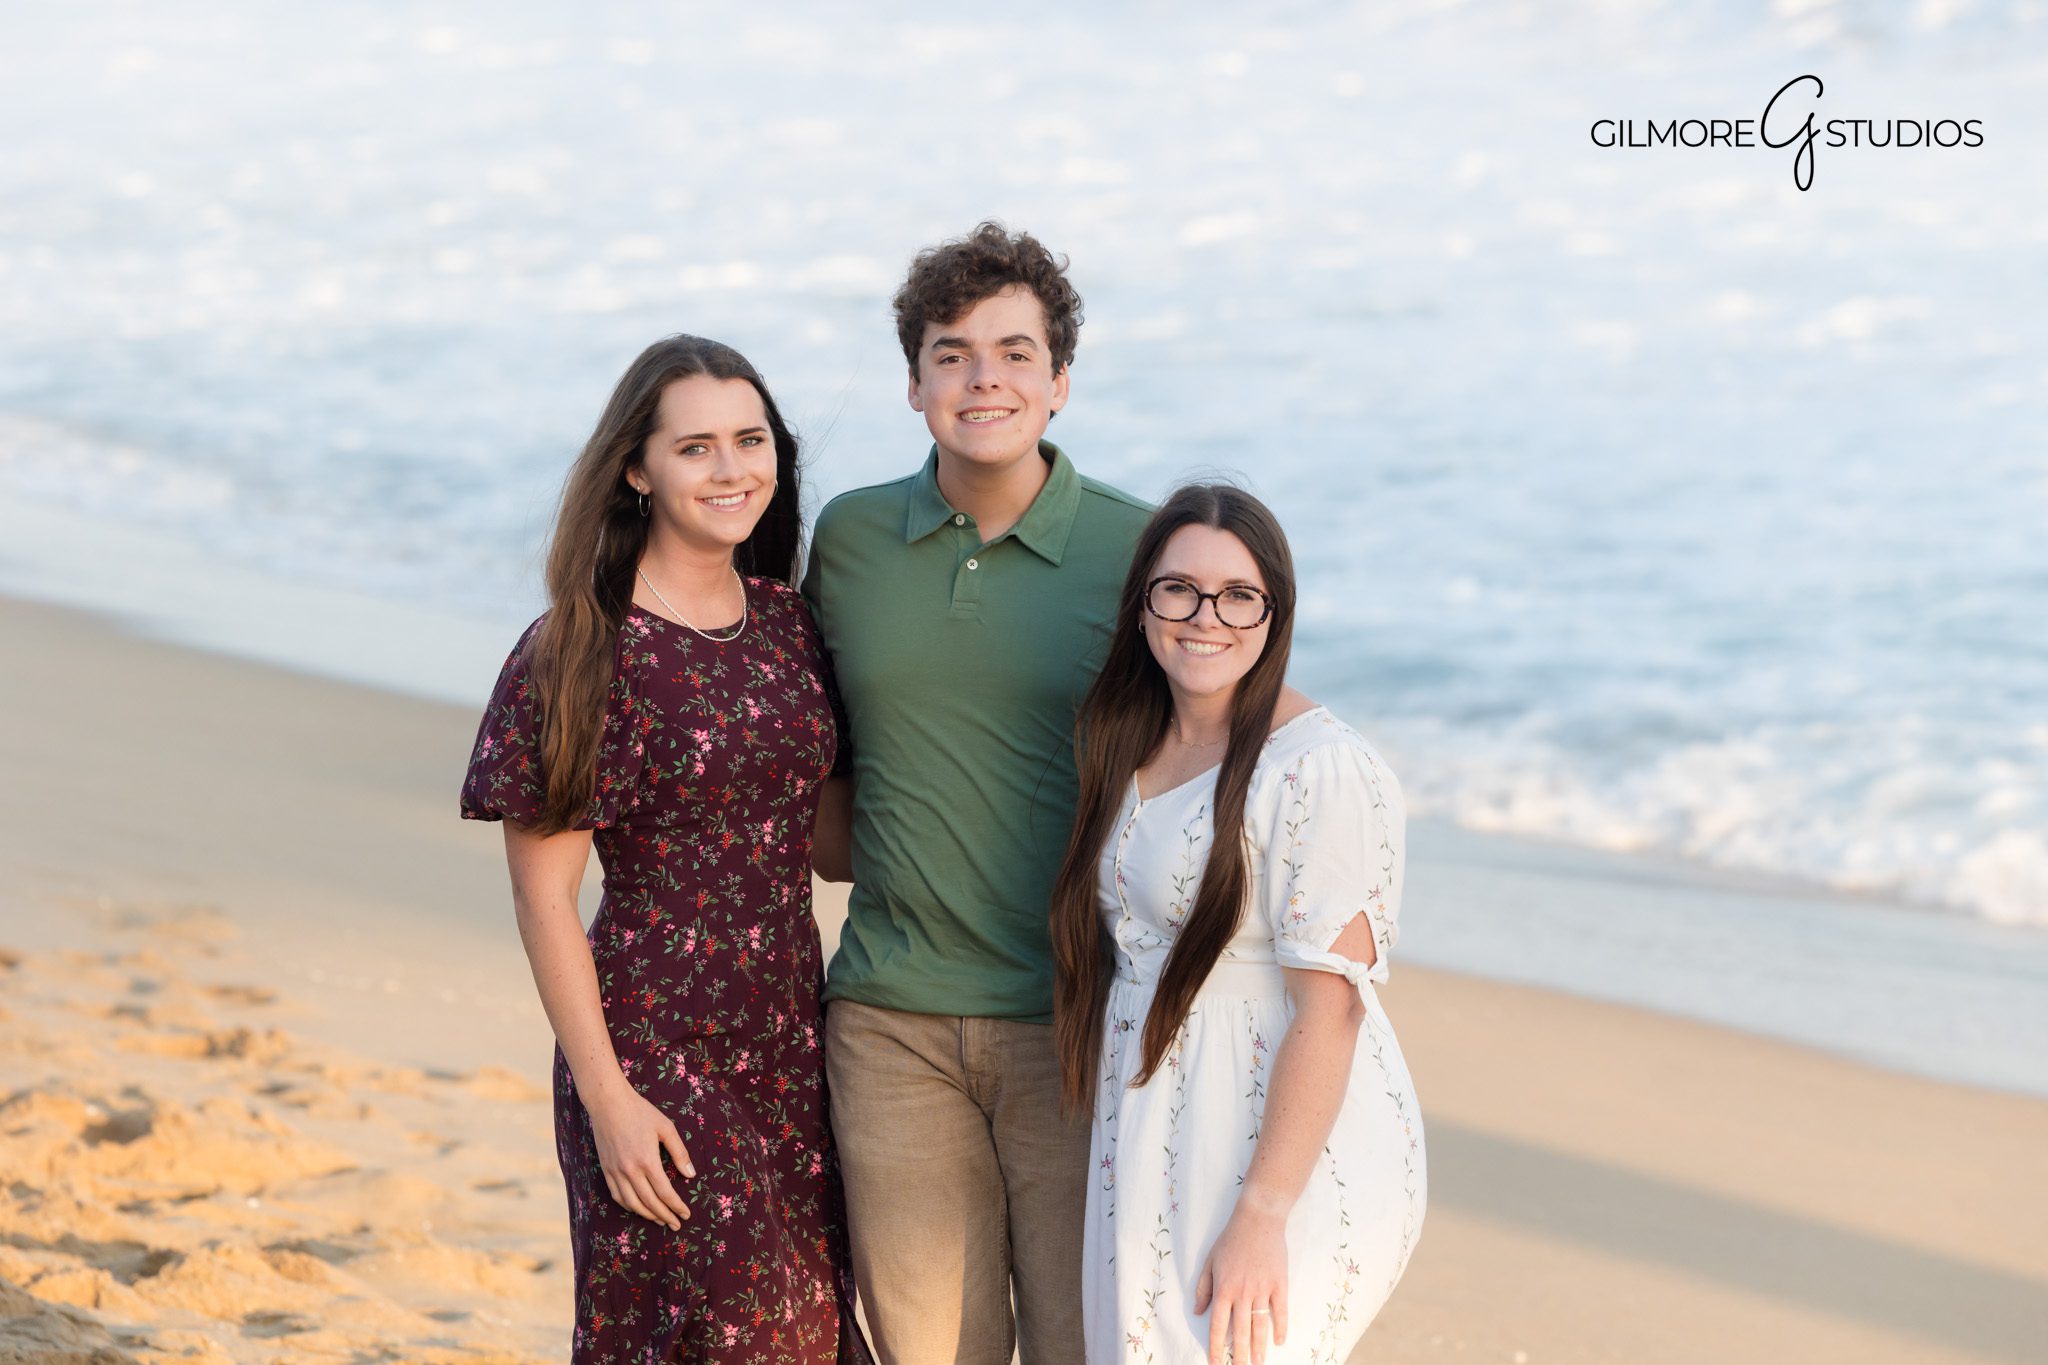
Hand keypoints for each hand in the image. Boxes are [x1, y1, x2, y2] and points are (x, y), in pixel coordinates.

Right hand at [585, 1080, 693, 1229]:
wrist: (608, 1104)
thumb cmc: (640, 1112)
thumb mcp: (666, 1128)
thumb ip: (679, 1152)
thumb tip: (691, 1175)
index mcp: (647, 1160)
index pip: (665, 1192)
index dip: (676, 1206)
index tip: (686, 1214)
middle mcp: (630, 1171)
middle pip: (650, 1203)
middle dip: (665, 1216)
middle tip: (676, 1224)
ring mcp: (615, 1172)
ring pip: (632, 1204)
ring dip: (648, 1215)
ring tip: (660, 1220)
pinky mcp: (606, 1170)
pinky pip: (617, 1196)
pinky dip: (629, 1206)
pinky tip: (639, 1208)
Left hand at [1194, 1203, 1288, 1364]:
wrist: (1259, 1219)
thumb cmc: (1231, 1239)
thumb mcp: (1210, 1261)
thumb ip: (1203, 1288)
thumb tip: (1198, 1312)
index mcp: (1224, 1288)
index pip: (1218, 1325)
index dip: (1216, 1347)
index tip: (1216, 1362)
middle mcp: (1242, 1293)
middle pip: (1241, 1332)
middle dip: (1239, 1355)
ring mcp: (1263, 1290)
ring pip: (1260, 1326)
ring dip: (1259, 1348)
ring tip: (1258, 1364)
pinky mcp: (1280, 1285)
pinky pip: (1281, 1311)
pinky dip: (1281, 1328)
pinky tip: (1279, 1341)